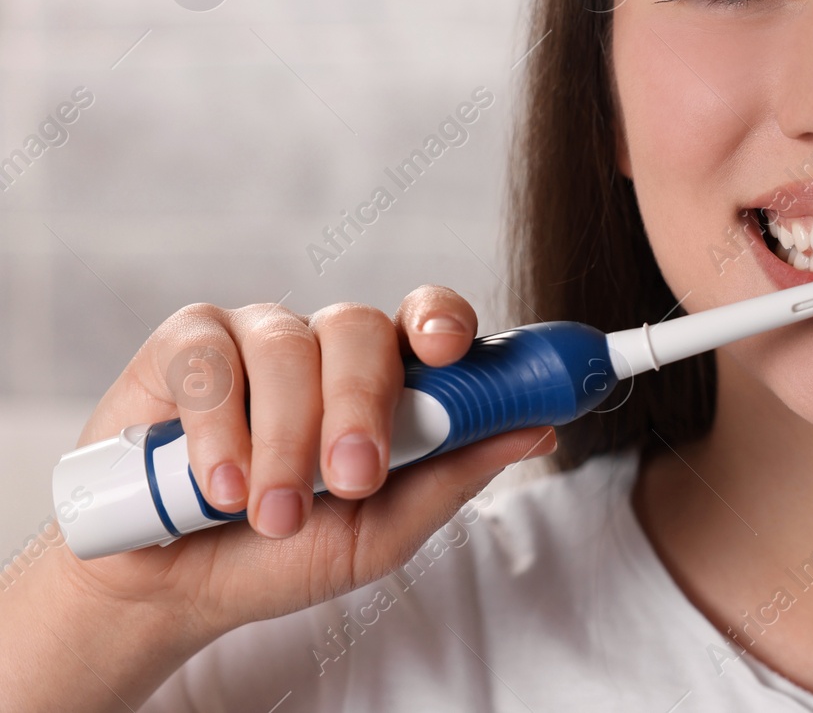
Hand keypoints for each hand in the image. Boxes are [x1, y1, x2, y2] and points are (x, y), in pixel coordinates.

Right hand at [56, 286, 554, 646]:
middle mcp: (327, 346)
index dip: (443, 322)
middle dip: (360, 407)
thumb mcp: (382, 531)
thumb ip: (454, 476)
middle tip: (353, 481)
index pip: (429, 320)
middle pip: (360, 329)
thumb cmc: (287, 553)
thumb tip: (539, 430)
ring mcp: (256, 338)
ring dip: (283, 442)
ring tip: (269, 514)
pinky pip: (208, 361)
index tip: (449, 351)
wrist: (177, 588)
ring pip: (287, 347)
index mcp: (387, 377)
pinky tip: (216, 486)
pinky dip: (216, 430)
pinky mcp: (185, 347)